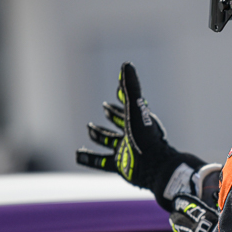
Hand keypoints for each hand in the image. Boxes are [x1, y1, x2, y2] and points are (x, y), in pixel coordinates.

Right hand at [76, 62, 203, 208]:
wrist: (154, 166)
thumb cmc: (146, 136)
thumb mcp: (135, 109)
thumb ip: (130, 88)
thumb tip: (126, 65)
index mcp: (138, 121)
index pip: (129, 106)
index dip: (123, 97)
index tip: (118, 89)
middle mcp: (133, 135)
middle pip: (121, 123)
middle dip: (112, 115)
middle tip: (105, 109)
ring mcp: (126, 151)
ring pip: (110, 141)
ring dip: (99, 135)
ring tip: (89, 129)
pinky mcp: (120, 166)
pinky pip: (101, 162)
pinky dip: (89, 159)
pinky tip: (77, 155)